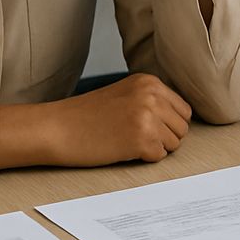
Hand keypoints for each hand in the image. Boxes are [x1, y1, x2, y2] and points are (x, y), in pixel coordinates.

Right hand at [0, 73, 192, 168]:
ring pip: (174, 143)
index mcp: (150, 81)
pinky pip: (159, 156)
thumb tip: (182, 120)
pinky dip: (144, 158)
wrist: (56, 128)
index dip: (168, 124)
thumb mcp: (125, 94)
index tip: (147, 128)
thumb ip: (152, 100)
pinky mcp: (141, 138)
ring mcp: (148, 116)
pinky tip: (122, 149)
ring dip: (154, 148)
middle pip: (182, 128)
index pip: (183, 110)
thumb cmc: (87, 116)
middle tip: (135, 138)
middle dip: (164, 137)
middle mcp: (152, 95)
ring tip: (127, 142)